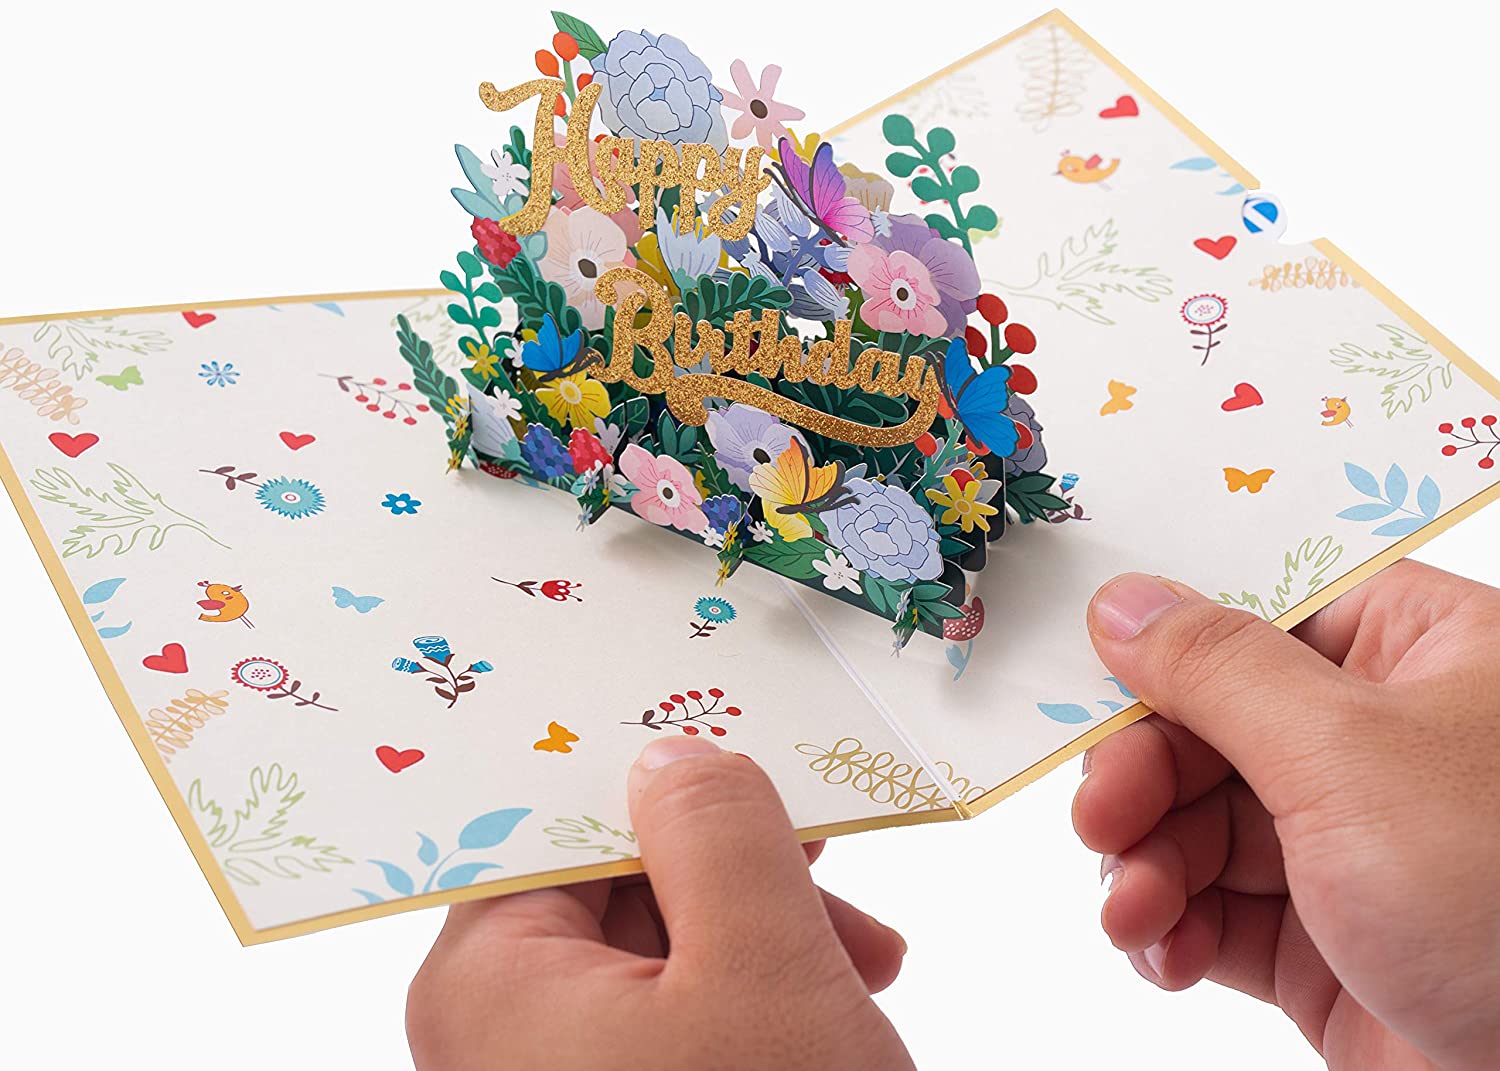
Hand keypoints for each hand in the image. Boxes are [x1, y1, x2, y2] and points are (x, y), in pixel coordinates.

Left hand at [406, 737, 913, 1070]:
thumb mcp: (762, 963)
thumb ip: (715, 829)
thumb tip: (673, 758)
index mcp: (488, 983)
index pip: (554, 822)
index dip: (653, 779)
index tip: (734, 755)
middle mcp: (499, 1033)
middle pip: (612, 883)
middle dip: (732, 868)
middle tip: (821, 862)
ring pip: (656, 949)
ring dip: (761, 931)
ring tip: (855, 959)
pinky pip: (670, 1015)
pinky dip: (752, 992)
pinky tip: (826, 1004)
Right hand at [1075, 561, 1499, 1069]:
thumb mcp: (1349, 757)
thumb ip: (1220, 670)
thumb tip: (1125, 604)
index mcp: (1423, 657)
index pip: (1262, 616)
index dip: (1169, 649)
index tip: (1094, 683)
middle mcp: (1386, 745)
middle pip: (1210, 726)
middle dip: (1143, 780)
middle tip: (1102, 820)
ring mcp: (1352, 846)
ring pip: (1197, 823)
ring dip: (1146, 865)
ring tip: (1136, 912)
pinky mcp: (1326, 941)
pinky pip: (1212, 908)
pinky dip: (1171, 928)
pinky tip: (1165, 950)